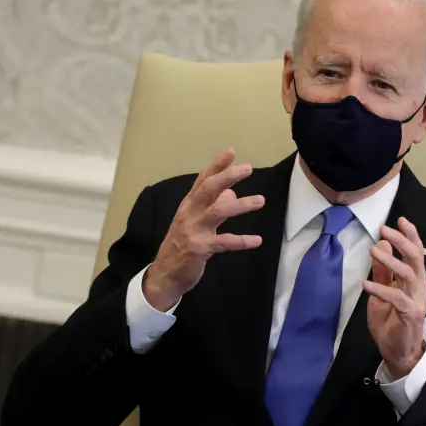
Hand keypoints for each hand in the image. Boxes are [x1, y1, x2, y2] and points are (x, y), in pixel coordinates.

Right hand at [143, 148, 264, 310]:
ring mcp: (193, 230)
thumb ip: (212, 205)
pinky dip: (242, 241)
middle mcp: (190, 213)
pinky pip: (224, 242)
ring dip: (241, 205)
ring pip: (218, 211)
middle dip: (227, 176)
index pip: (202, 179)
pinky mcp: (200, 248)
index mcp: (189, 205)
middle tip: (248, 168)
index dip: (216, 165)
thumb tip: (232, 193)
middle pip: (208, 189)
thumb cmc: (183, 244)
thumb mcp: (195, 222)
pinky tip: (257, 240)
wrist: (165, 274)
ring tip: (260, 200)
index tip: (231, 151)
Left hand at [363, 217, 425, 378]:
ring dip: (391, 261)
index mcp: (416, 279)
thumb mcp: (382, 292)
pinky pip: (396, 298)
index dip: (410, 235)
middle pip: (415, 258)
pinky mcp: (410, 314)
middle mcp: (420, 286)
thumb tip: (383, 243)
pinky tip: (366, 284)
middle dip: (401, 241)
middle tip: (384, 229)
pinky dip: (381, 289)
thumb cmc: (391, 321)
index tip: (400, 219)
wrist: (398, 352)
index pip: (416, 253)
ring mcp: (417, 300)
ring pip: (408, 274)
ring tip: (374, 250)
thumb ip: (383, 271)